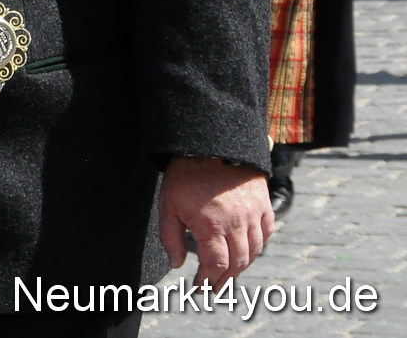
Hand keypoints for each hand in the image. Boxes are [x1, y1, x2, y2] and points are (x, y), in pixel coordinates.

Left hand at [158, 156, 272, 287]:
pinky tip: (246, 251)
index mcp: (211, 225)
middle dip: (224, 280)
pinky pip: (265, 234)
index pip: (215, 265)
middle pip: (237, 263)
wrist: (211, 144)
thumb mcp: (167, 204)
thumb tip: (176, 264)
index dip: (208, 281)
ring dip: (241, 267)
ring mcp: (253, 215)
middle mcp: (236, 223)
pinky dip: (257, 247)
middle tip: (214, 287)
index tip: (200, 288)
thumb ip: (170, 237)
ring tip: (228, 274)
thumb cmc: (185, 175)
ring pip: (253, 252)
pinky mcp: (263, 205)